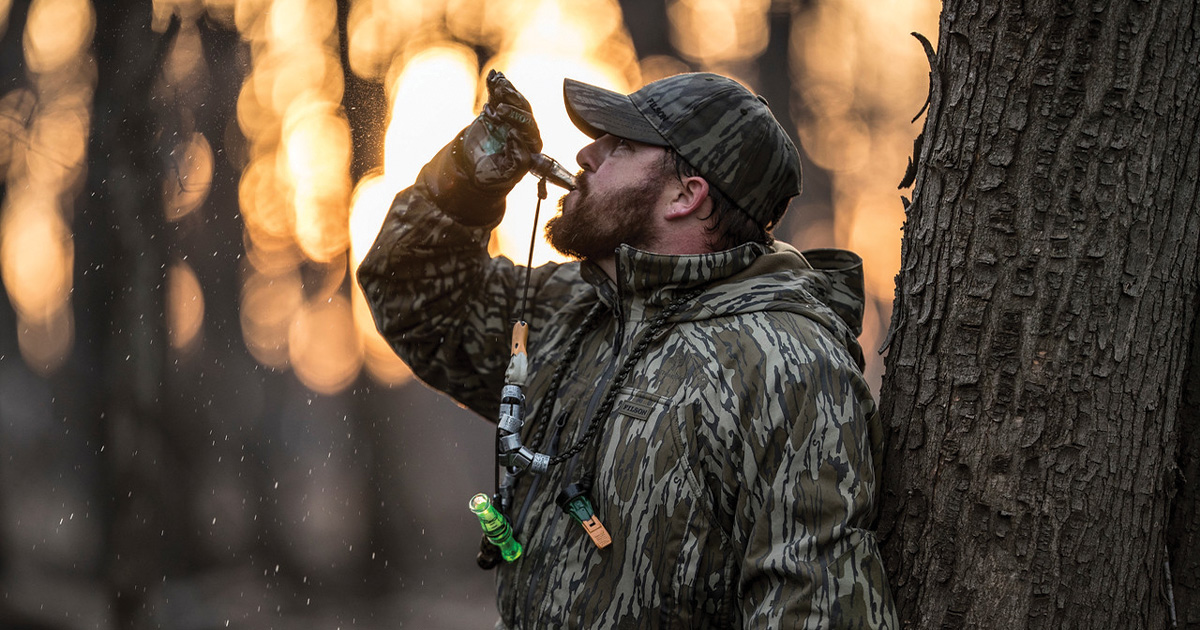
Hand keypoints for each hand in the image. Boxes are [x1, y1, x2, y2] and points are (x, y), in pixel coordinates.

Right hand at [419, 70, 543, 223]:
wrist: (472, 167)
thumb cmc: (490, 176)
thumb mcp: (503, 175)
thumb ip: (517, 161)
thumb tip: (517, 137)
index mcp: (531, 148)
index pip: (531, 134)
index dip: (521, 129)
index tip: (510, 129)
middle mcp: (525, 132)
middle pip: (525, 115)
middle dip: (514, 109)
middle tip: (500, 109)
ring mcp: (513, 119)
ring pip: (515, 103)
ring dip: (508, 93)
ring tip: (500, 84)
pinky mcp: (500, 110)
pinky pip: (499, 96)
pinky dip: (496, 86)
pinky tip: (493, 76)